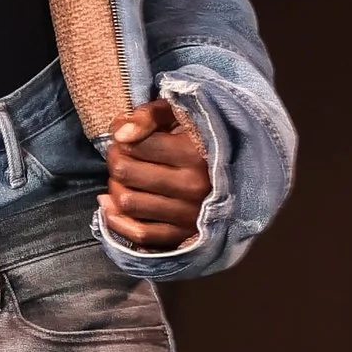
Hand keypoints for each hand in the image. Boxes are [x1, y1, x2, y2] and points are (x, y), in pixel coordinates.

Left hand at [103, 100, 210, 251]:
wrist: (241, 176)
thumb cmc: (201, 140)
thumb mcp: (180, 116)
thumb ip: (150, 115)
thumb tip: (120, 134)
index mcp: (195, 152)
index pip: (135, 145)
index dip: (120, 140)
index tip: (124, 139)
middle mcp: (193, 186)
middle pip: (125, 172)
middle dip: (115, 162)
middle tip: (120, 158)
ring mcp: (189, 214)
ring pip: (128, 202)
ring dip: (115, 189)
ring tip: (123, 180)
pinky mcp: (184, 235)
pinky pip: (140, 234)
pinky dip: (117, 221)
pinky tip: (111, 206)